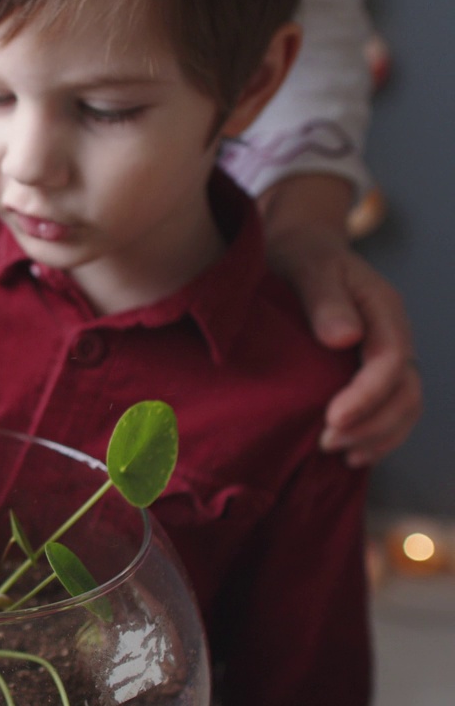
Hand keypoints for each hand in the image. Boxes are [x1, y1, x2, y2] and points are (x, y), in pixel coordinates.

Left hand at [260, 175, 421, 467]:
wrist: (300, 249)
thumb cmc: (301, 256)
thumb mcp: (310, 267)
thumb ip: (325, 300)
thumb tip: (344, 338)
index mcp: (384, 310)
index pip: (390, 361)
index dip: (367, 395)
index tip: (334, 418)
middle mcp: (392, 336)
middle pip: (405, 392)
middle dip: (372, 424)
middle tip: (326, 442)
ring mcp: (385, 356)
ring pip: (404, 407)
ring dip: (376, 437)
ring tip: (336, 454)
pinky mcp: (370, 372)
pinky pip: (389, 411)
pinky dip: (375, 437)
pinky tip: (350, 456)